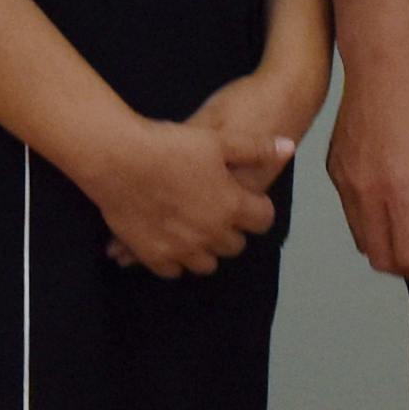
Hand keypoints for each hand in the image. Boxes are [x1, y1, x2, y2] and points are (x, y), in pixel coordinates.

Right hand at [70, 101, 292, 283]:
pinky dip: (176, 258)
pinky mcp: (154, 257)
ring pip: (207, 263)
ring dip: (205, 248)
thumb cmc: (171, 146)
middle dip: (231, 229)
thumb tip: (289, 148)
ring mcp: (182, 250)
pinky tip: (170, 239)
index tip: (244, 199)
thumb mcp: (219, 139)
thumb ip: (256, 148)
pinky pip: (174, 270)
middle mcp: (211, 235)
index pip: (263, 220)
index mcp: (232, 207)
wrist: (119, 160)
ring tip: (193, 227)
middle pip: (235, 245)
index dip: (256, 208)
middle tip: (216, 208)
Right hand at [326, 42, 408, 289]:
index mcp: (402, 191)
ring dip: (389, 251)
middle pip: (382, 258)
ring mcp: (346, 183)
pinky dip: (371, 226)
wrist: (384, 61)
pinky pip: (351, 215)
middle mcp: (367, 193)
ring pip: (363, 240)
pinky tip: (393, 210)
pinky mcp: (335, 170)